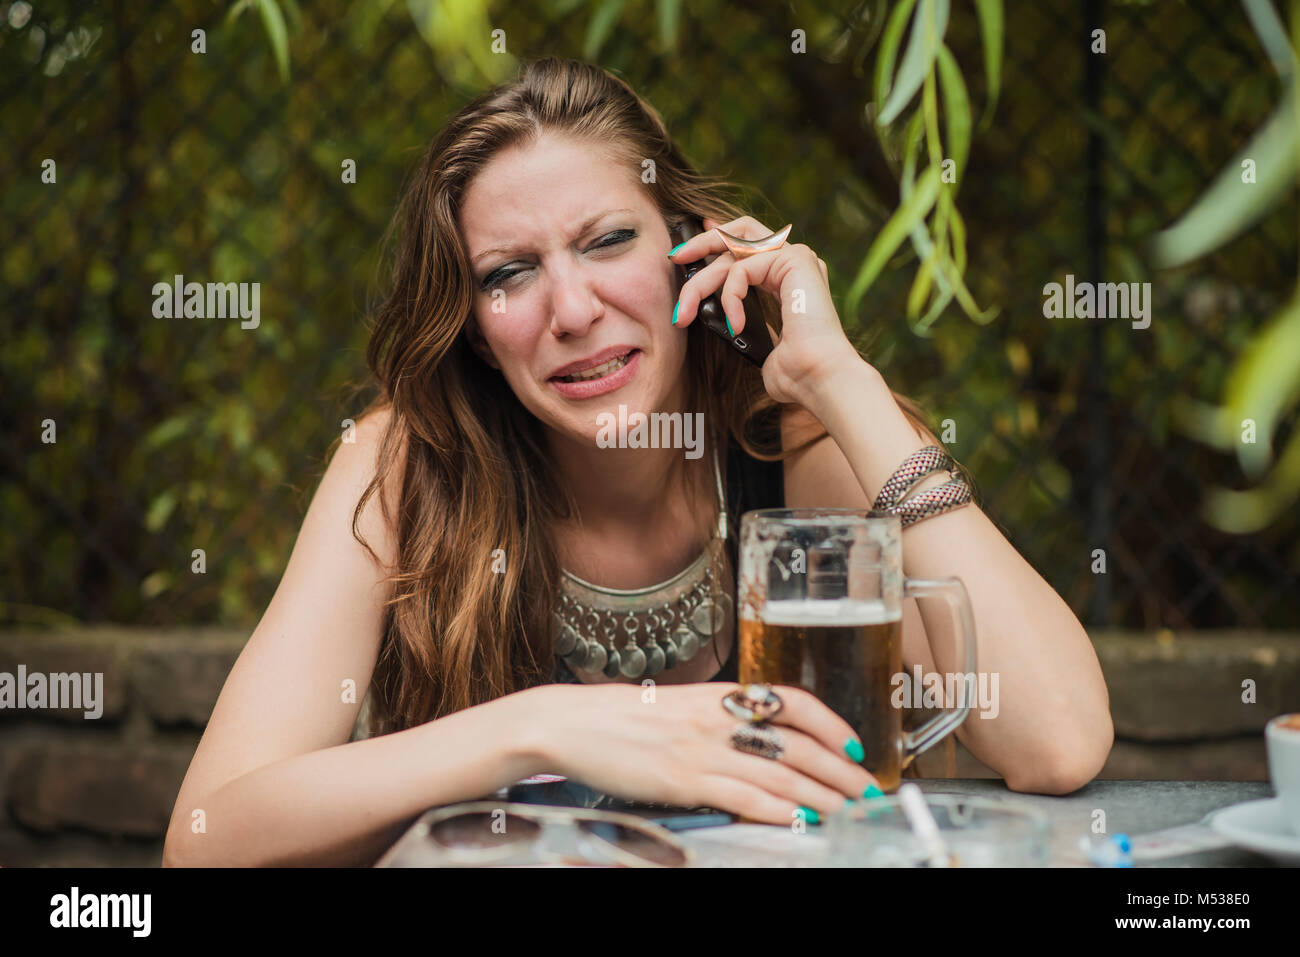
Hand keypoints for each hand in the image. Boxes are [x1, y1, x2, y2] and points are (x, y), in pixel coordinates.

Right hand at [525, 681, 881, 825]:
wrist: (573, 723)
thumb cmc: (623, 719)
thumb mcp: (681, 707)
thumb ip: (721, 720)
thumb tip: (761, 744)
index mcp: (721, 694)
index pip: (792, 702)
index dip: (830, 723)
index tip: (854, 746)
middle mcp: (718, 716)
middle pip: (797, 743)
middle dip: (839, 770)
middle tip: (867, 791)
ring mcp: (702, 748)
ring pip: (779, 772)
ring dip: (820, 795)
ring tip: (847, 812)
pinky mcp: (683, 778)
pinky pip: (743, 795)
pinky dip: (777, 809)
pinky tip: (799, 820)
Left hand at [669, 215, 864, 405]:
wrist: (818, 378)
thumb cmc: (794, 372)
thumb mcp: (756, 341)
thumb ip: (740, 320)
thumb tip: (717, 320)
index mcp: (790, 276)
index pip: (750, 242)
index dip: (719, 236)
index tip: (691, 245)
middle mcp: (795, 260)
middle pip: (739, 232)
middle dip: (702, 242)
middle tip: (675, 258)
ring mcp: (797, 257)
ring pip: (733, 251)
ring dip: (701, 282)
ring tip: (684, 315)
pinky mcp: (795, 259)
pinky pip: (742, 268)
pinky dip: (730, 297)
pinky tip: (736, 325)